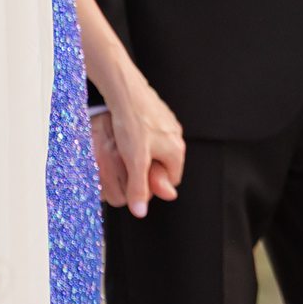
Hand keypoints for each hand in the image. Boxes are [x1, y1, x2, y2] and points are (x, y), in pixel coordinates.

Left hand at [96, 78, 185, 218]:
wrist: (125, 91)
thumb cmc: (132, 124)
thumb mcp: (135, 161)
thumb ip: (139, 187)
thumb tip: (140, 212)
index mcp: (177, 151)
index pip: (172, 180)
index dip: (153, 186)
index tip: (136, 183)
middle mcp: (177, 137)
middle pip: (165, 165)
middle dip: (148, 169)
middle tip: (128, 165)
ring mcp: (169, 124)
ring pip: (158, 150)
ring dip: (143, 155)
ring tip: (125, 149)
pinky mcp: (158, 115)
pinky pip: (153, 135)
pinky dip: (141, 140)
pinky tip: (126, 135)